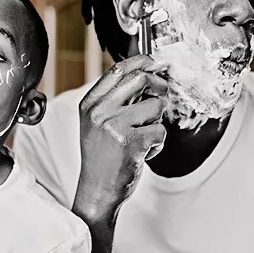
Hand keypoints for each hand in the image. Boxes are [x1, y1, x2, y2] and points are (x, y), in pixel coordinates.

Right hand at [76, 55, 167, 234]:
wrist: (97, 191)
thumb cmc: (102, 158)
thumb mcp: (99, 123)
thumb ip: (117, 100)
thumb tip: (147, 74)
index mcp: (90, 104)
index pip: (119, 69)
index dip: (143, 62)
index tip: (158, 64)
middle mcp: (99, 112)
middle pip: (141, 79)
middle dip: (160, 86)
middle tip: (163, 96)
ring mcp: (113, 126)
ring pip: (156, 106)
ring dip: (158, 122)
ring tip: (145, 137)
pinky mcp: (130, 143)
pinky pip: (160, 131)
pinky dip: (159, 143)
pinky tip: (145, 152)